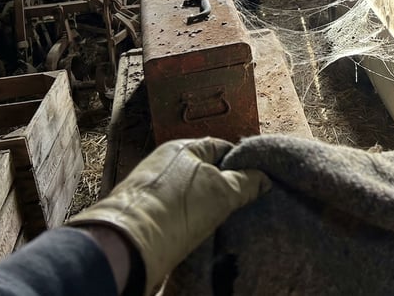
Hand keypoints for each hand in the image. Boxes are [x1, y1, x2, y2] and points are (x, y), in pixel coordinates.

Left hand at [68, 137, 269, 294]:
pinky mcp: (146, 213)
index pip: (221, 147)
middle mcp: (166, 163)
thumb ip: (247, 182)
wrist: (129, 246)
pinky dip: (191, 220)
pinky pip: (178, 212)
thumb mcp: (223, 193)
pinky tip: (203, 233)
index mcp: (183, 147)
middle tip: (245, 204)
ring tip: (226, 222)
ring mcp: (154, 189)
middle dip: (226, 187)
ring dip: (208, 207)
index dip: (242, 163)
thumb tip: (265, 178)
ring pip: (193, 194)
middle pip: (207, 172)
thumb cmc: (175, 210)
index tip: (258, 180)